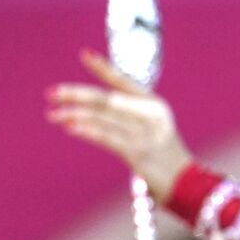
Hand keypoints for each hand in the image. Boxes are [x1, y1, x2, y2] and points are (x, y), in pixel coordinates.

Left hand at [46, 49, 192, 201]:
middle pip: (107, 99)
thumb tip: (93, 109)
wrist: (187, 185)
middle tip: (52, 93)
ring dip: (75, 115)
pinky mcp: (139, 152)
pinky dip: (88, 131)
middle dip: (77, 95)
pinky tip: (70, 127)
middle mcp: (151, 114)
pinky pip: (108, 137)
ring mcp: (146, 133)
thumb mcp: (152, 130)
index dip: (103, 67)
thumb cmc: (164, 158)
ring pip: (104, 117)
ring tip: (53, 114)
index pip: (124, 81)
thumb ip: (129, 117)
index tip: (84, 54)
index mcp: (155, 104)